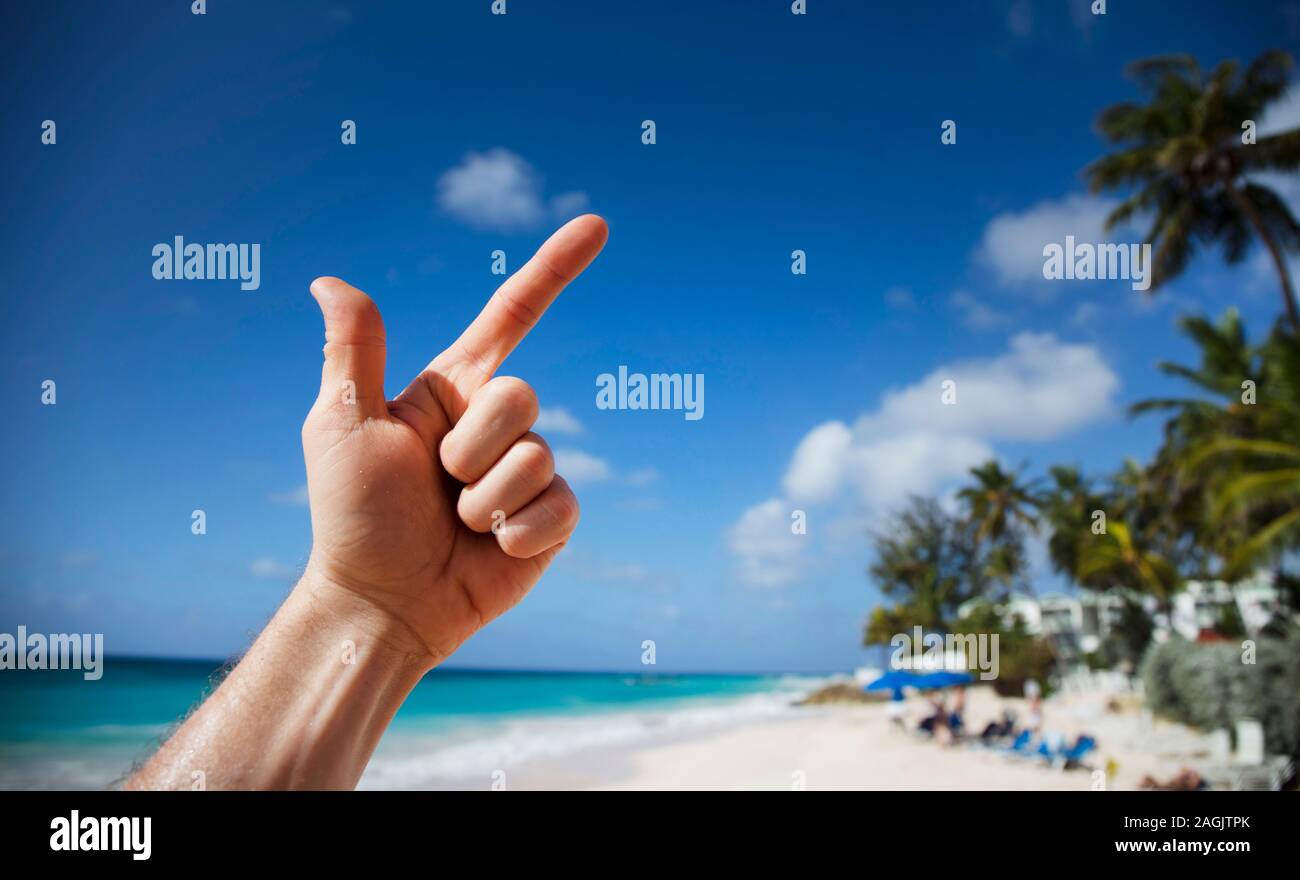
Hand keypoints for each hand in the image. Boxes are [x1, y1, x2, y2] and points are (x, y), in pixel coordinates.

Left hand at [301, 215, 607, 666]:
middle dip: (472, 445)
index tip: (597, 226)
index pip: (511, 318)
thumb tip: (331, 281)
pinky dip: (519, 532)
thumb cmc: (353, 516)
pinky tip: (491, 549)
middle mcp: (494, 426)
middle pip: (521, 396)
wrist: (383, 603)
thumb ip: (354, 352)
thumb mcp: (343, 425)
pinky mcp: (550, 521)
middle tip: (437, 484)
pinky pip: (560, 506)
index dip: (554, 271)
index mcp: (451, 392)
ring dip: (487, 498)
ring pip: (538, 456)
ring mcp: (526, 473)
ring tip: (457, 524)